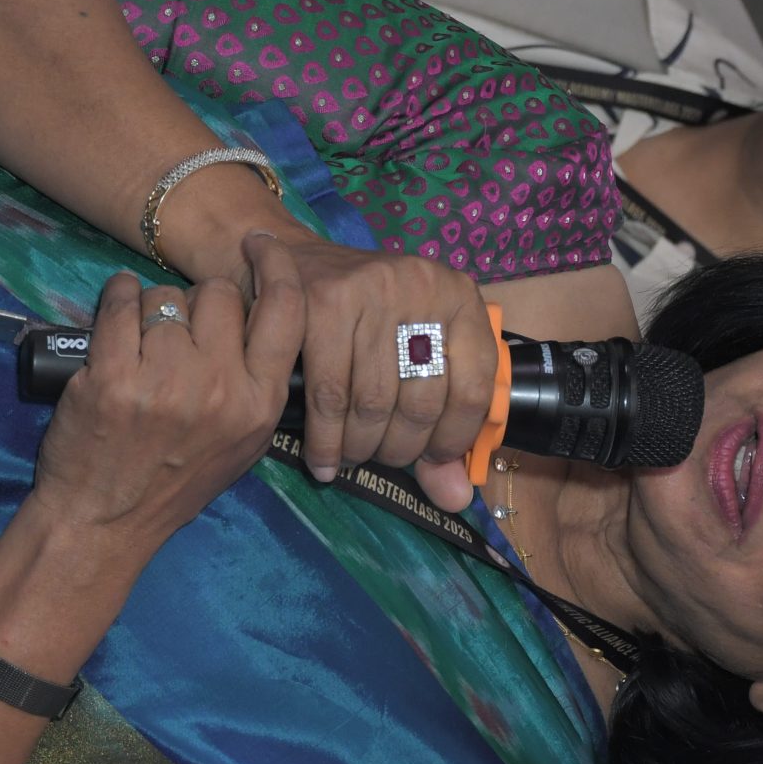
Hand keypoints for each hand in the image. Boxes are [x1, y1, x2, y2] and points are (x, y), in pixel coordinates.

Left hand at [31, 234, 306, 552]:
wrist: (104, 524)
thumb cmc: (174, 484)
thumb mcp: (241, 444)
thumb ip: (256, 384)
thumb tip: (257, 314)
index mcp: (260, 404)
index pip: (286, 310)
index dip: (277, 265)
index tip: (259, 246)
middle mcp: (221, 389)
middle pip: (220, 295)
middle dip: (198, 303)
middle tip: (178, 331)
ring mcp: (166, 382)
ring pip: (167, 298)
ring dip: (152, 307)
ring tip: (140, 339)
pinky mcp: (112, 377)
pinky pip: (122, 303)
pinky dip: (118, 296)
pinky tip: (116, 305)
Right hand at [257, 238, 494, 509]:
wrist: (289, 263)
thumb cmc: (361, 317)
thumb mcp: (410, 356)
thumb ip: (439, 429)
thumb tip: (456, 500)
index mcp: (459, 297)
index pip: (473, 390)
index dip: (453, 440)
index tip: (429, 460)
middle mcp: (422, 286)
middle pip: (420, 402)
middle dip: (398, 449)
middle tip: (379, 460)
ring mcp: (372, 290)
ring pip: (372, 403)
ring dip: (359, 448)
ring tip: (349, 460)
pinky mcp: (322, 302)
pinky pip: (327, 395)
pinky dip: (325, 440)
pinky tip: (322, 460)